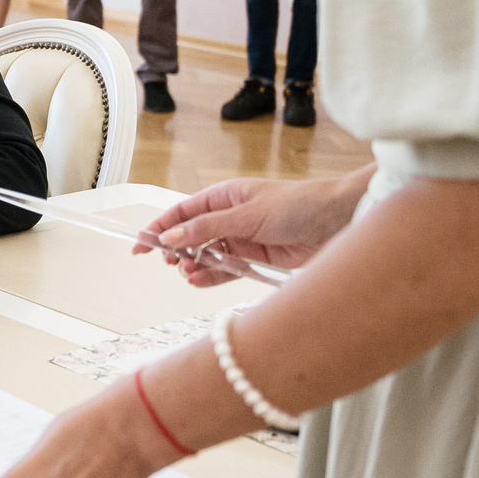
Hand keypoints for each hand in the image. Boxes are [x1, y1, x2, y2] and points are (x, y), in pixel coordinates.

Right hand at [137, 176, 350, 286]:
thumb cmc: (297, 205)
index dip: (158, 228)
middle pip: (190, 235)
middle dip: (176, 250)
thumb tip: (171, 237)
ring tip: (189, 274)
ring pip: (206, 255)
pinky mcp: (255, 258)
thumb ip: (207, 228)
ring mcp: (241, 238)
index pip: (181, 212)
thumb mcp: (246, 215)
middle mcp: (229, 217)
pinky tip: (200, 280)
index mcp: (223, 197)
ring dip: (194, 265)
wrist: (339, 221)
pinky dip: (212, 276)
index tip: (139, 245)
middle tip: (169, 263)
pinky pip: (226, 269)